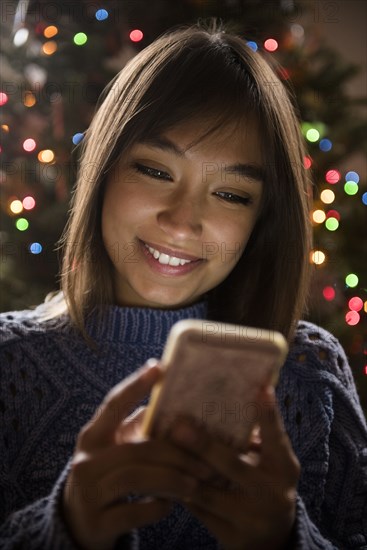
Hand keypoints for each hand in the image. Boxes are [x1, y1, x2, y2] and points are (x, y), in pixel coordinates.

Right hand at [62, 361, 210, 549]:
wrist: (78, 523)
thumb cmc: (107, 475)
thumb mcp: (113, 449)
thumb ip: (137, 429)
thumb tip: (178, 406)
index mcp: (92, 437)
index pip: (113, 405)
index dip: (135, 386)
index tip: (158, 367)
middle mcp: (86, 461)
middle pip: (135, 448)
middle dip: (176, 454)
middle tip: (207, 461)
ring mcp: (89, 493)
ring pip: (136, 478)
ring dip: (172, 480)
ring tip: (196, 484)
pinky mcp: (97, 523)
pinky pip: (135, 511)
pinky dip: (158, 507)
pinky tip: (169, 504)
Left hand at [170, 386, 299, 549]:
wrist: (272, 541)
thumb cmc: (266, 485)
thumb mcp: (271, 464)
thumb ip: (255, 439)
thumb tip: (228, 399)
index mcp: (284, 468)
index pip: (276, 438)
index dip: (269, 415)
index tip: (260, 389)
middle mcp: (273, 493)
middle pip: (233, 465)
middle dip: (204, 446)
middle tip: (179, 426)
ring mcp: (252, 519)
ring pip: (209, 492)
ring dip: (183, 470)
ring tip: (162, 449)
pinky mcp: (232, 538)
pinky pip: (200, 512)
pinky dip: (180, 494)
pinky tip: (162, 478)